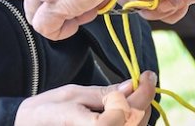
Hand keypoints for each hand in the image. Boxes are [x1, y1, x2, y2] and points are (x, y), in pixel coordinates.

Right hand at [14, 72, 157, 125]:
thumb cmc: (47, 111)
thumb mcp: (75, 95)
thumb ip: (105, 93)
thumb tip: (131, 86)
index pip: (131, 109)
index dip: (144, 91)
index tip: (147, 74)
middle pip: (138, 121)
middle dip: (143, 99)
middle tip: (142, 80)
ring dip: (138, 110)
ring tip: (132, 93)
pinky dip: (129, 120)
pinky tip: (122, 106)